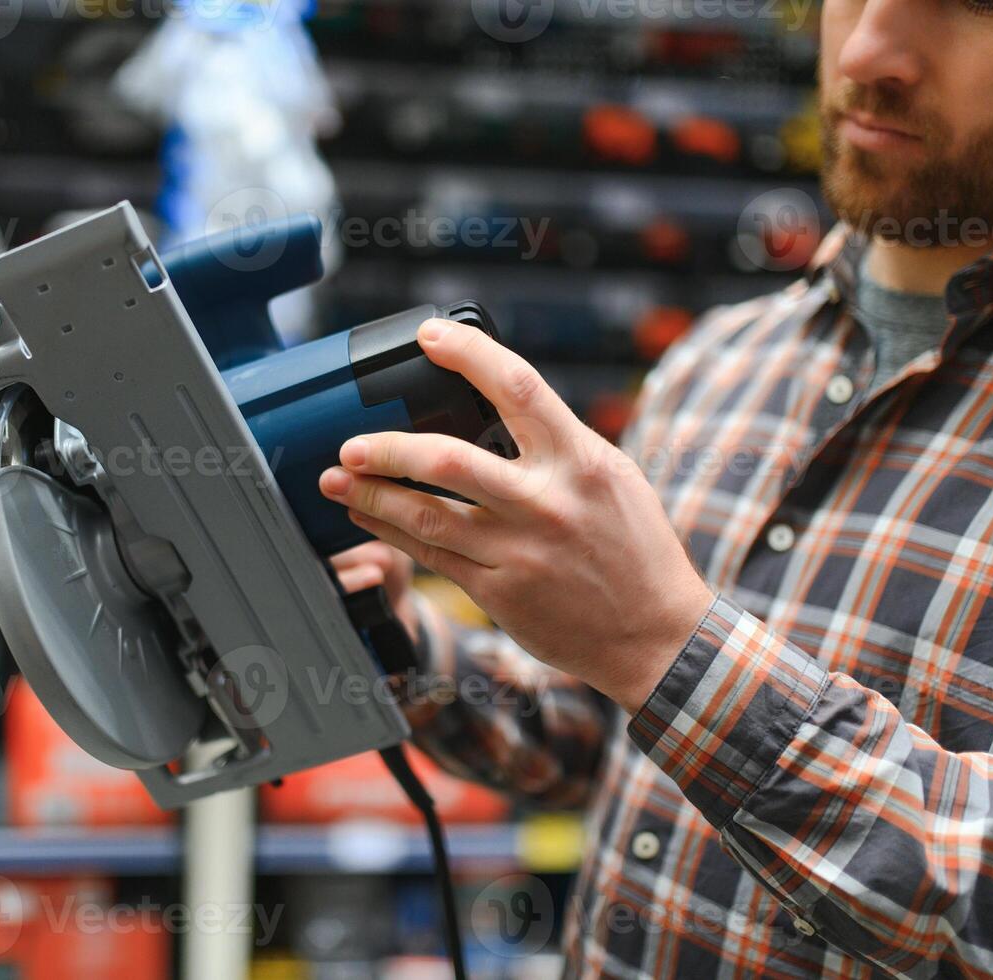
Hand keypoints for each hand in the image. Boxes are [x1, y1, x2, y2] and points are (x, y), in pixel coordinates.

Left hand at [318, 318, 714, 714]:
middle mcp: (546, 502)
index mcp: (581, 459)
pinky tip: (367, 517)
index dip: (469, 354)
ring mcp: (519, 550)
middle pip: (448, 461)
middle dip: (388, 448)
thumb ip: (556, 444)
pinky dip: (391, 533)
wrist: (656, 636)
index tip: (428, 335)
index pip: (518, 387)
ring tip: (336, 480)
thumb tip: (492, 406)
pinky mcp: (499, 592)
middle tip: (349, 444)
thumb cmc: (635, 549)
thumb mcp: (611, 477)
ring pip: (426, 516)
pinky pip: (432, 557)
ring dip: (371, 495)